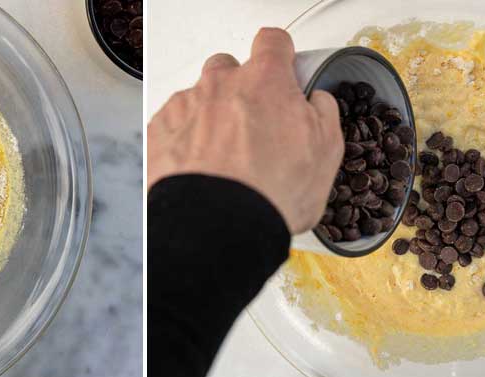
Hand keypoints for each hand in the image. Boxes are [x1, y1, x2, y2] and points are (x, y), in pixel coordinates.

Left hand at [147, 28, 343, 233]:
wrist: (218, 226)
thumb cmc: (269, 193)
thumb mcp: (326, 151)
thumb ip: (322, 112)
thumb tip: (317, 101)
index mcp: (264, 81)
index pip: (272, 41)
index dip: (278, 54)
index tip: (281, 68)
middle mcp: (221, 85)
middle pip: (228, 68)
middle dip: (239, 88)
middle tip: (253, 126)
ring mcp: (185, 106)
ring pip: (198, 98)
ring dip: (210, 118)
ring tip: (224, 159)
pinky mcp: (158, 132)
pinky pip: (172, 126)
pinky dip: (184, 141)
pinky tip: (200, 170)